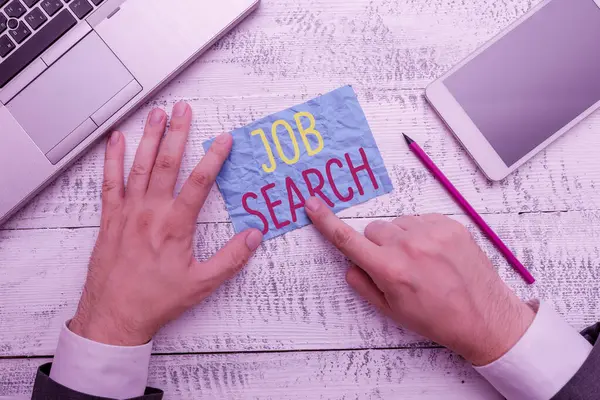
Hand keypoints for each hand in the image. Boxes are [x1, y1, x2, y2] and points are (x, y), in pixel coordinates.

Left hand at [70, 102, 262, 345]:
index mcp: (175, 225)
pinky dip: (112, 159)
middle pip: (167, 163)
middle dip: (178, 133)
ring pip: (140, 166)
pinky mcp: (110, 218)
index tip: (224, 140)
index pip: (199, 182)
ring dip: (150, 138)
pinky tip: (116, 140)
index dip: (214, 158)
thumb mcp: (201, 283)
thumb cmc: (156, 300)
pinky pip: (110, 181)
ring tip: (157, 114)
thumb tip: (253, 236)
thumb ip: (230, 259)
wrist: (114, 315)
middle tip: (183, 109)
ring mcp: (127, 212)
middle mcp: (151, 212)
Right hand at [304, 197, 533, 365]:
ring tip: (421, 261)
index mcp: (390, 269)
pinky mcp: (450, 224)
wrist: (484, 318)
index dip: (326, 221)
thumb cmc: (436, 319)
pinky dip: (421, 233)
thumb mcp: (392, 311)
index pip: (348, 240)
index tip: (312, 204)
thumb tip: (351, 264)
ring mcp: (432, 232)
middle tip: (397, 267)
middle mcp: (409, 246)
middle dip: (378, 246)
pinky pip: (421, 219)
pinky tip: (434, 253)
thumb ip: (364, 285)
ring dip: (401, 238)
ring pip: (397, 224)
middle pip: (374, 230)